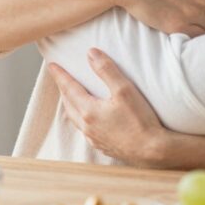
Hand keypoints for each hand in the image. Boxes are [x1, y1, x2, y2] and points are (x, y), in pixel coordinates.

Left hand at [47, 49, 168, 165]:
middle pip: (69, 104)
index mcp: (89, 111)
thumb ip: (106, 70)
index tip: (51, 66)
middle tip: (60, 79)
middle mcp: (87, 126)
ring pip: (75, 119)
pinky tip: (89, 119)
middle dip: (63, 90)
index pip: (69, 88)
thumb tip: (91, 54)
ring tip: (71, 97)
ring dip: (71, 106)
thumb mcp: (124, 89)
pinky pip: (85, 130)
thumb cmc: (140, 120)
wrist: (153, 151)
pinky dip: (82, 120)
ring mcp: (94, 138)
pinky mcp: (103, 146)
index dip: (60, 75)